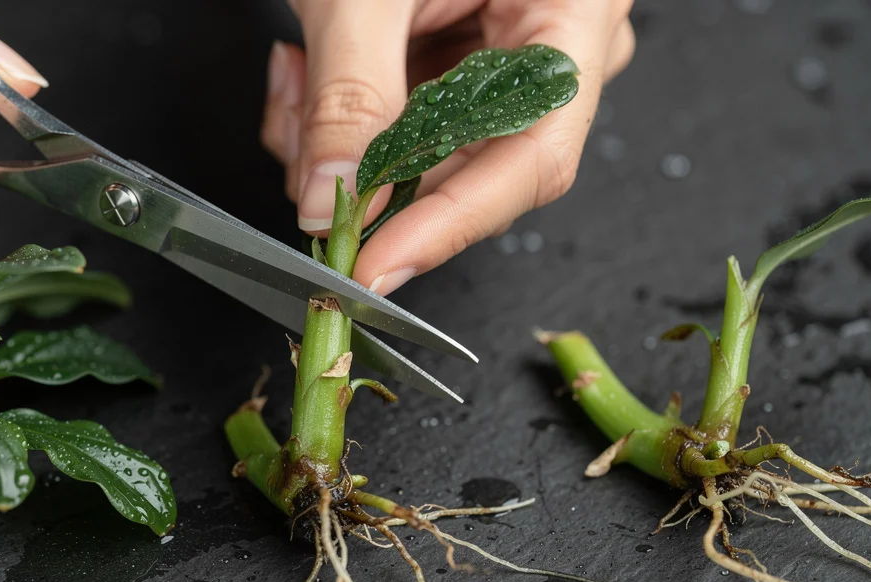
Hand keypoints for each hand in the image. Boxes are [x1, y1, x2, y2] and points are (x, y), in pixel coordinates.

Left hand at [261, 0, 634, 294]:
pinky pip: (410, 121)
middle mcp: (557, 49)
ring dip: (342, 141)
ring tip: (298, 78)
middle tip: (301, 150)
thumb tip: (328, 200)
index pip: (528, 160)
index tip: (374, 267)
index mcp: (573, 17)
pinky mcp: (466, 60)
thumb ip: (350, 95)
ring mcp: (512, 57)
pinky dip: (344, 114)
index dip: (447, 226)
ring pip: (429, 154)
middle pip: (472, 166)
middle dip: (368, 174)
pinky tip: (310, 73)